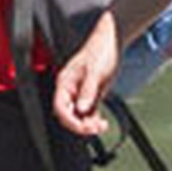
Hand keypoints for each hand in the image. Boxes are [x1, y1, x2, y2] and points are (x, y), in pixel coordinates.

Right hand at [53, 15, 120, 137]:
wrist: (112, 42)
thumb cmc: (100, 51)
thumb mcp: (95, 71)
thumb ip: (87, 90)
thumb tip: (81, 108)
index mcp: (65, 82)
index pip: (60, 107)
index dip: (69, 120)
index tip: (81, 127)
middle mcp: (71, 90)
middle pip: (68, 115)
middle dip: (79, 125)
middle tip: (94, 128)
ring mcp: (81, 93)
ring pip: (79, 116)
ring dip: (88, 125)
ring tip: (101, 126)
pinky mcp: (91, 95)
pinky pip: (89, 113)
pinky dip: (94, 120)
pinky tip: (102, 123)